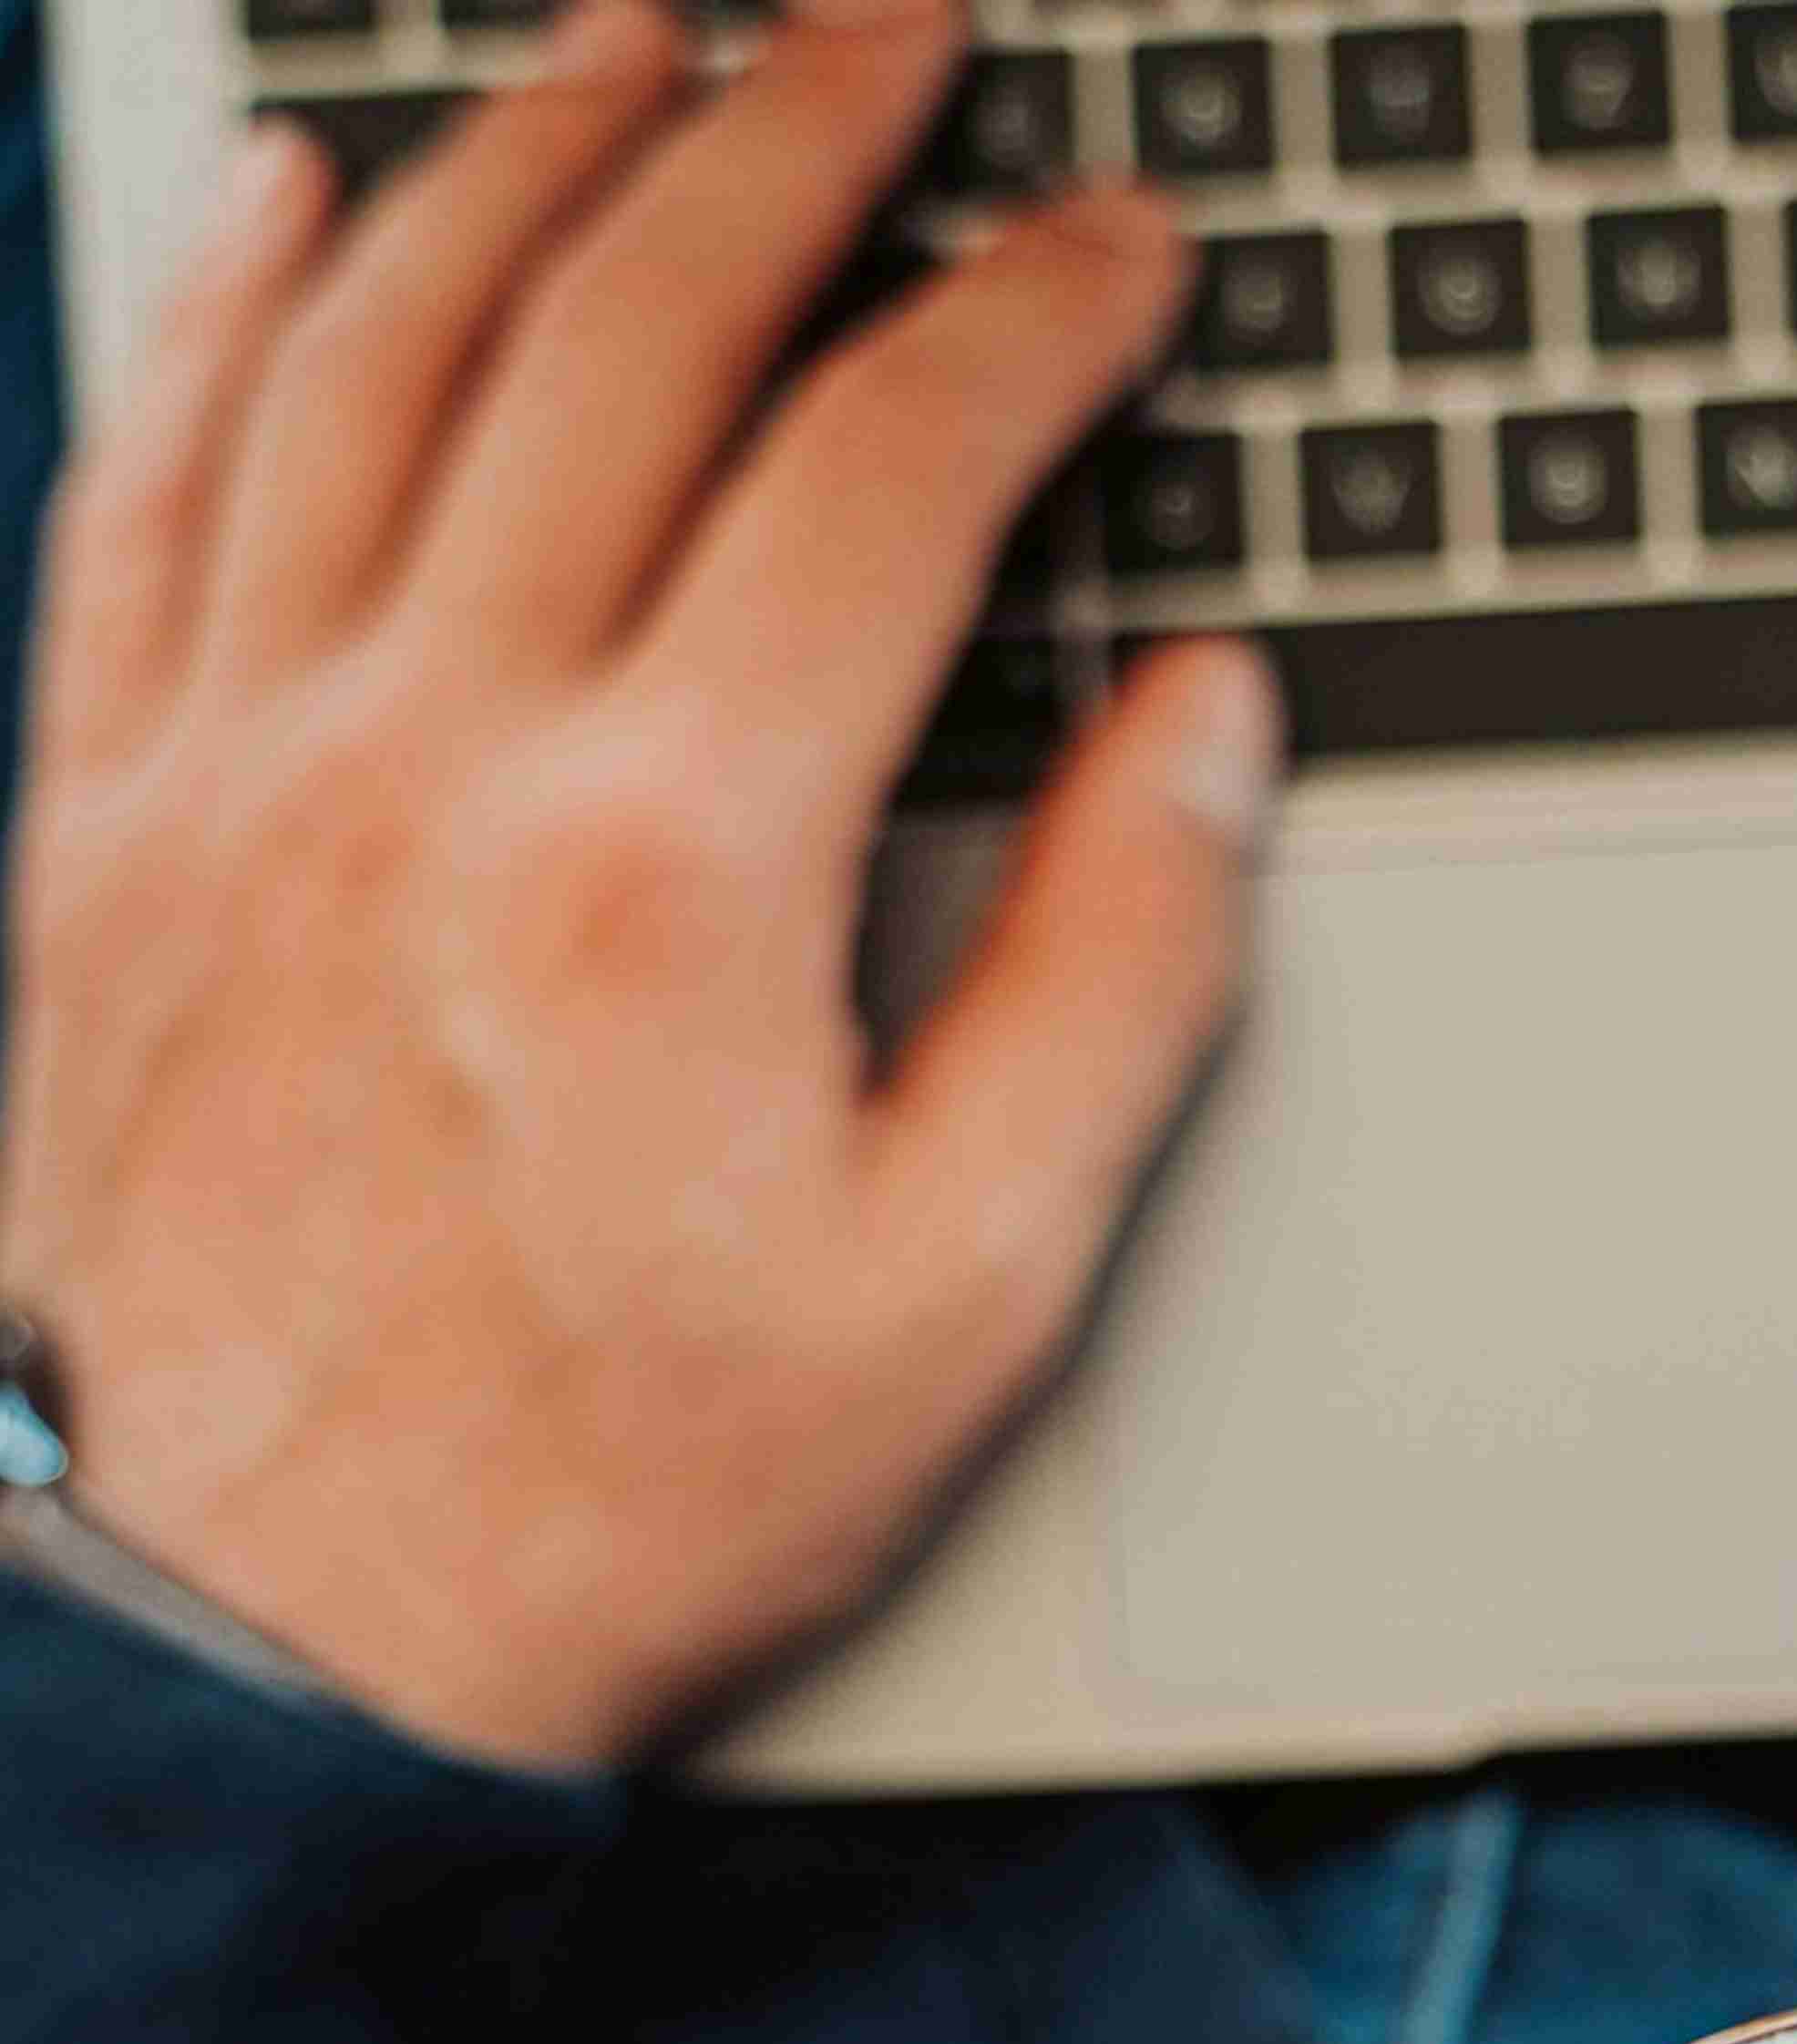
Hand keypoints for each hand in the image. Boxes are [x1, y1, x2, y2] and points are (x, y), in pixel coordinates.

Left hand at [0, 0, 1277, 1766]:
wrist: (252, 1642)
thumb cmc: (602, 1500)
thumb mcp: (955, 1300)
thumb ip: (1106, 986)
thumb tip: (1198, 734)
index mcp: (671, 857)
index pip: (884, 469)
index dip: (1028, 318)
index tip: (1114, 246)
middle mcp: (434, 742)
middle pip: (631, 324)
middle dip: (794, 135)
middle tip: (895, 34)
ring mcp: (238, 758)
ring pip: (384, 341)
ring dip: (530, 153)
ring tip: (641, 45)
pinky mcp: (98, 818)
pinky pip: (155, 474)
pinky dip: (232, 306)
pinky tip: (299, 202)